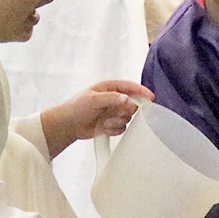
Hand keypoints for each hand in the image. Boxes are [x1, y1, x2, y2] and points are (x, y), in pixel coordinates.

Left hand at [39, 79, 153, 156]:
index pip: (131, 87)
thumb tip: (128, 100)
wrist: (68, 124)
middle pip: (133, 105)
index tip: (150, 98)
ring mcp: (114, 112)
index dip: (142, 92)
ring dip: (117, 122)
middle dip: (126, 111)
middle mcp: (115, 99)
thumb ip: (112, 98)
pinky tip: (103, 128)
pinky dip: (113, 130)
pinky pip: (122, 128)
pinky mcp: (112, 124)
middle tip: (116, 113)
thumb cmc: (77, 107)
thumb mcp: (93, 99)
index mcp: (111, 88)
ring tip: (105, 122)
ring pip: (128, 118)